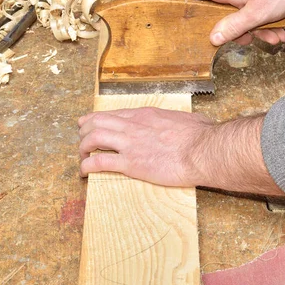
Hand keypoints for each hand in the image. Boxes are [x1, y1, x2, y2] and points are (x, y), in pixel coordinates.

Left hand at [78, 107, 284, 195]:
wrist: (203, 150)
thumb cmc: (201, 136)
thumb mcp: (189, 120)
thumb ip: (182, 122)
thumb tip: (194, 123)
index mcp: (146, 115)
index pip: (114, 113)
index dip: (97, 118)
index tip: (89, 123)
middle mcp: (133, 125)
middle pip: (97, 122)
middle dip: (85, 130)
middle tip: (81, 140)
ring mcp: (130, 143)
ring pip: (93, 138)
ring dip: (82, 147)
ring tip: (81, 156)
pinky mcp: (131, 163)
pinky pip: (100, 162)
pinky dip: (87, 166)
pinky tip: (83, 171)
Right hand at [149, 0, 284, 45]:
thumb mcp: (255, 15)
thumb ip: (233, 28)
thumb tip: (212, 38)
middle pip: (221, 15)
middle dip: (239, 32)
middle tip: (255, 39)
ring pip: (242, 17)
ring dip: (259, 30)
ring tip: (277, 35)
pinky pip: (254, 12)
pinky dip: (267, 23)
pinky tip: (282, 29)